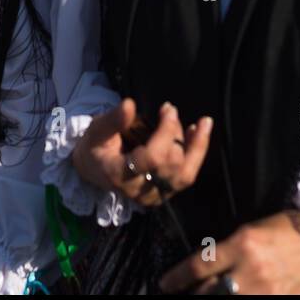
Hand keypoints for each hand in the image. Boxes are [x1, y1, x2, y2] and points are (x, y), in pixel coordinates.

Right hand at [71, 99, 211, 206]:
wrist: (94, 170)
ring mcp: (153, 195)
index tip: (168, 109)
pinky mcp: (164, 194)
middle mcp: (138, 190)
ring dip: (197, 147)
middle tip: (169, 110)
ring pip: (184, 175)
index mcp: (119, 174)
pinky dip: (196, 155)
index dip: (165, 133)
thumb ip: (113, 120)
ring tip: (204, 123)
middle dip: (175, 133)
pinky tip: (198, 135)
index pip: (152, 158)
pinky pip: (185, 177)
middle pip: (170, 164)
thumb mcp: (96, 130)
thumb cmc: (95, 147)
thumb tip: (130, 104)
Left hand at [160, 210, 299, 294]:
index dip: (176, 279)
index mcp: (242, 244)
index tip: (165, 284)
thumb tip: (202, 270)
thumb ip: (226, 250)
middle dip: (190, 296)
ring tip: (199, 296)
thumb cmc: (284, 229)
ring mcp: (266, 289)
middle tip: (180, 295)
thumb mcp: (250, 231)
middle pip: (208, 292)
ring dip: (208, 299)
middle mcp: (251, 269)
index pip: (199, 267)